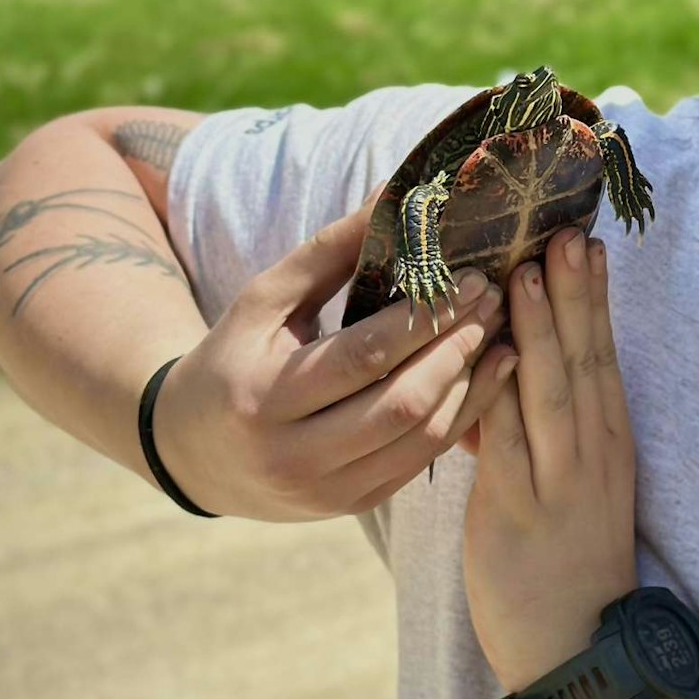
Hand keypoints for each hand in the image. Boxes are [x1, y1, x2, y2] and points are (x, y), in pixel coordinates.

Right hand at [150, 193, 507, 518]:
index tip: (474, 278)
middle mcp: (294, 455)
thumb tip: (397, 193)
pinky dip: (461, 418)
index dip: (426, 318)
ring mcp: (326, 491)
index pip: (364, 356)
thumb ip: (331, 251)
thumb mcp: (266, 299)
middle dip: (459, 350)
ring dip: (473, 386)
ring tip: (505, 336)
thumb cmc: (234, 356)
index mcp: (265, 396)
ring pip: (421, 441)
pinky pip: (420, 463)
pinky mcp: (350, 506)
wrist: (192, 451)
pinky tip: (488, 378)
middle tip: (497, 303)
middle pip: (402, 405)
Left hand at [462, 227, 637, 693]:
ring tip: (528, 272)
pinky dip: (498, 393)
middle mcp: (592, 456)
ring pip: (550, 392)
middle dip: (573, 294)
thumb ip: (541, 432)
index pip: (602, 357)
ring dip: (540, 329)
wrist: (575, 651)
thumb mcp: (569, 488)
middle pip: (583, 360)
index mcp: (607, 445)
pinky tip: (489, 356)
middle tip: (566, 230)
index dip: (594, 299)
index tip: (589, 242)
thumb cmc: (566, 566)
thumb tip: (507, 372)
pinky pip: (507, 442)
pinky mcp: (518, 513)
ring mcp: (559, 483)